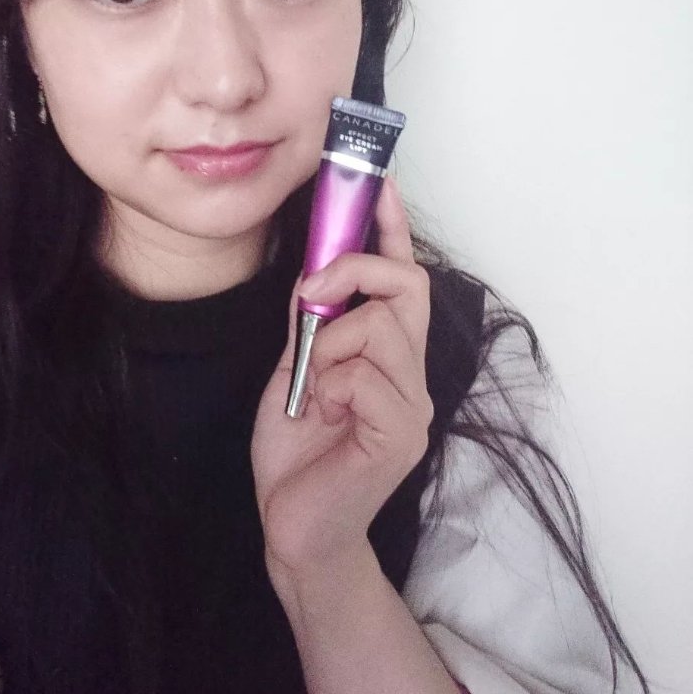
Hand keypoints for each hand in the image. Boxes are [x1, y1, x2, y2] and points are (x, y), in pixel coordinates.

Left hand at [251, 176, 432, 587]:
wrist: (294, 526)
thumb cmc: (298, 449)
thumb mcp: (297, 368)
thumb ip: (313, 323)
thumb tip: (316, 270)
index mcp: (389, 354)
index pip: (403, 277)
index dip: (393, 226)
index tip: (380, 181)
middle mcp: (412, 373)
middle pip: (407, 285)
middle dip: (355, 270)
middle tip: (316, 287)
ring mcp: (414, 405)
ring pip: (379, 326)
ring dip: (331, 344)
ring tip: (318, 385)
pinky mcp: (403, 435)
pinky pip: (366, 375)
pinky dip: (332, 385)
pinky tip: (326, 415)